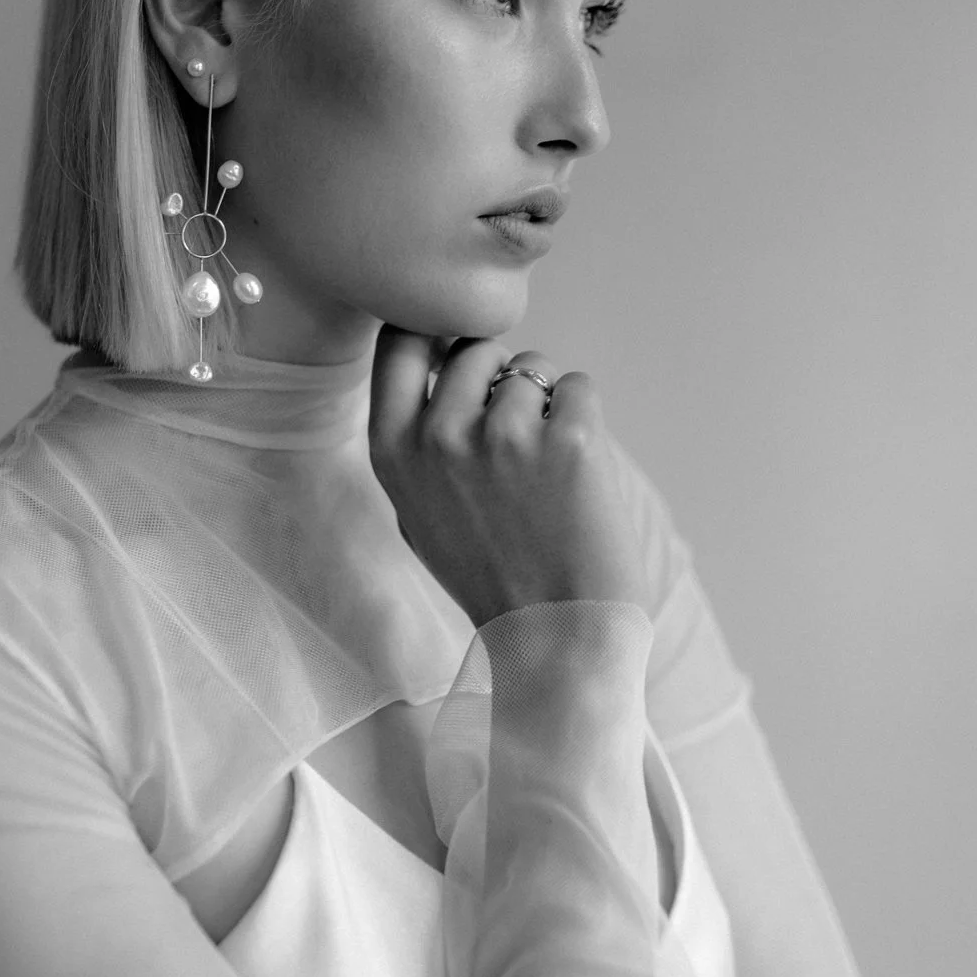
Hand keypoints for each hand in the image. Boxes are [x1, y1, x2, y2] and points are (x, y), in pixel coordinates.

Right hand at [368, 327, 649, 628]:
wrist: (555, 638)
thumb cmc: (490, 578)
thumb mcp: (416, 515)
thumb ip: (413, 442)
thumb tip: (432, 366)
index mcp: (392, 452)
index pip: (399, 340)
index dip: (435, 337)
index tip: (456, 358)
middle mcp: (439, 437)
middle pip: (473, 348)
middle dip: (500, 377)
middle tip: (517, 436)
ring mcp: (503, 436)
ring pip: (531, 368)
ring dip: (546, 403)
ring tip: (546, 469)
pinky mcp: (567, 442)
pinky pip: (579, 388)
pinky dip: (584, 418)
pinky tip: (576, 473)